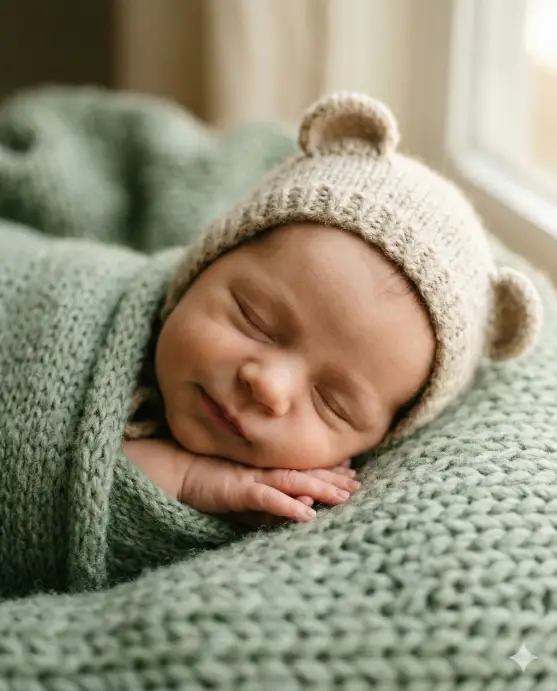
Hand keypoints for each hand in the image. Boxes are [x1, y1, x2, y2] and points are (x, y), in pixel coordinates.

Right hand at [122, 438, 359, 525]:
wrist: (167, 468)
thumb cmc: (199, 479)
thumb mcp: (235, 492)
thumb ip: (261, 500)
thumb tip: (295, 508)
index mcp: (261, 467)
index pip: (299, 467)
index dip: (324, 469)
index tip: (349, 471)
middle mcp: (260, 469)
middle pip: (303, 472)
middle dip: (332, 478)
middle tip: (357, 483)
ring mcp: (250, 476)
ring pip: (294, 482)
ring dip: (321, 488)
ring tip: (346, 495)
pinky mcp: (237, 488)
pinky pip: (267, 498)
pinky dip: (288, 505)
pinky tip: (308, 514)